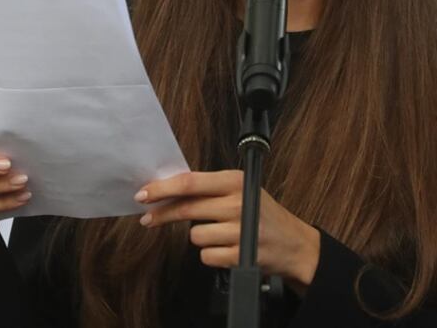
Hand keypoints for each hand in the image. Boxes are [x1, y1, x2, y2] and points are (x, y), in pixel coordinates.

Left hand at [136, 170, 320, 293]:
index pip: (190, 182)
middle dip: (162, 214)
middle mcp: (238, 203)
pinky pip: (206, 256)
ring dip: (201, 238)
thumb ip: (209, 188)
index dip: (162, 189)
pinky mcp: (241, 255)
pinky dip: (212, 255)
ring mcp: (240, 230)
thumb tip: (167, 190)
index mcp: (235, 181)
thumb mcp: (240, 190)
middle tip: (148, 218)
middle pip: (187, 209)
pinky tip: (227, 248)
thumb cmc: (260, 214)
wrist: (293, 243)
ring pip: (195, 236)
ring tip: (221, 234)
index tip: (143, 194)